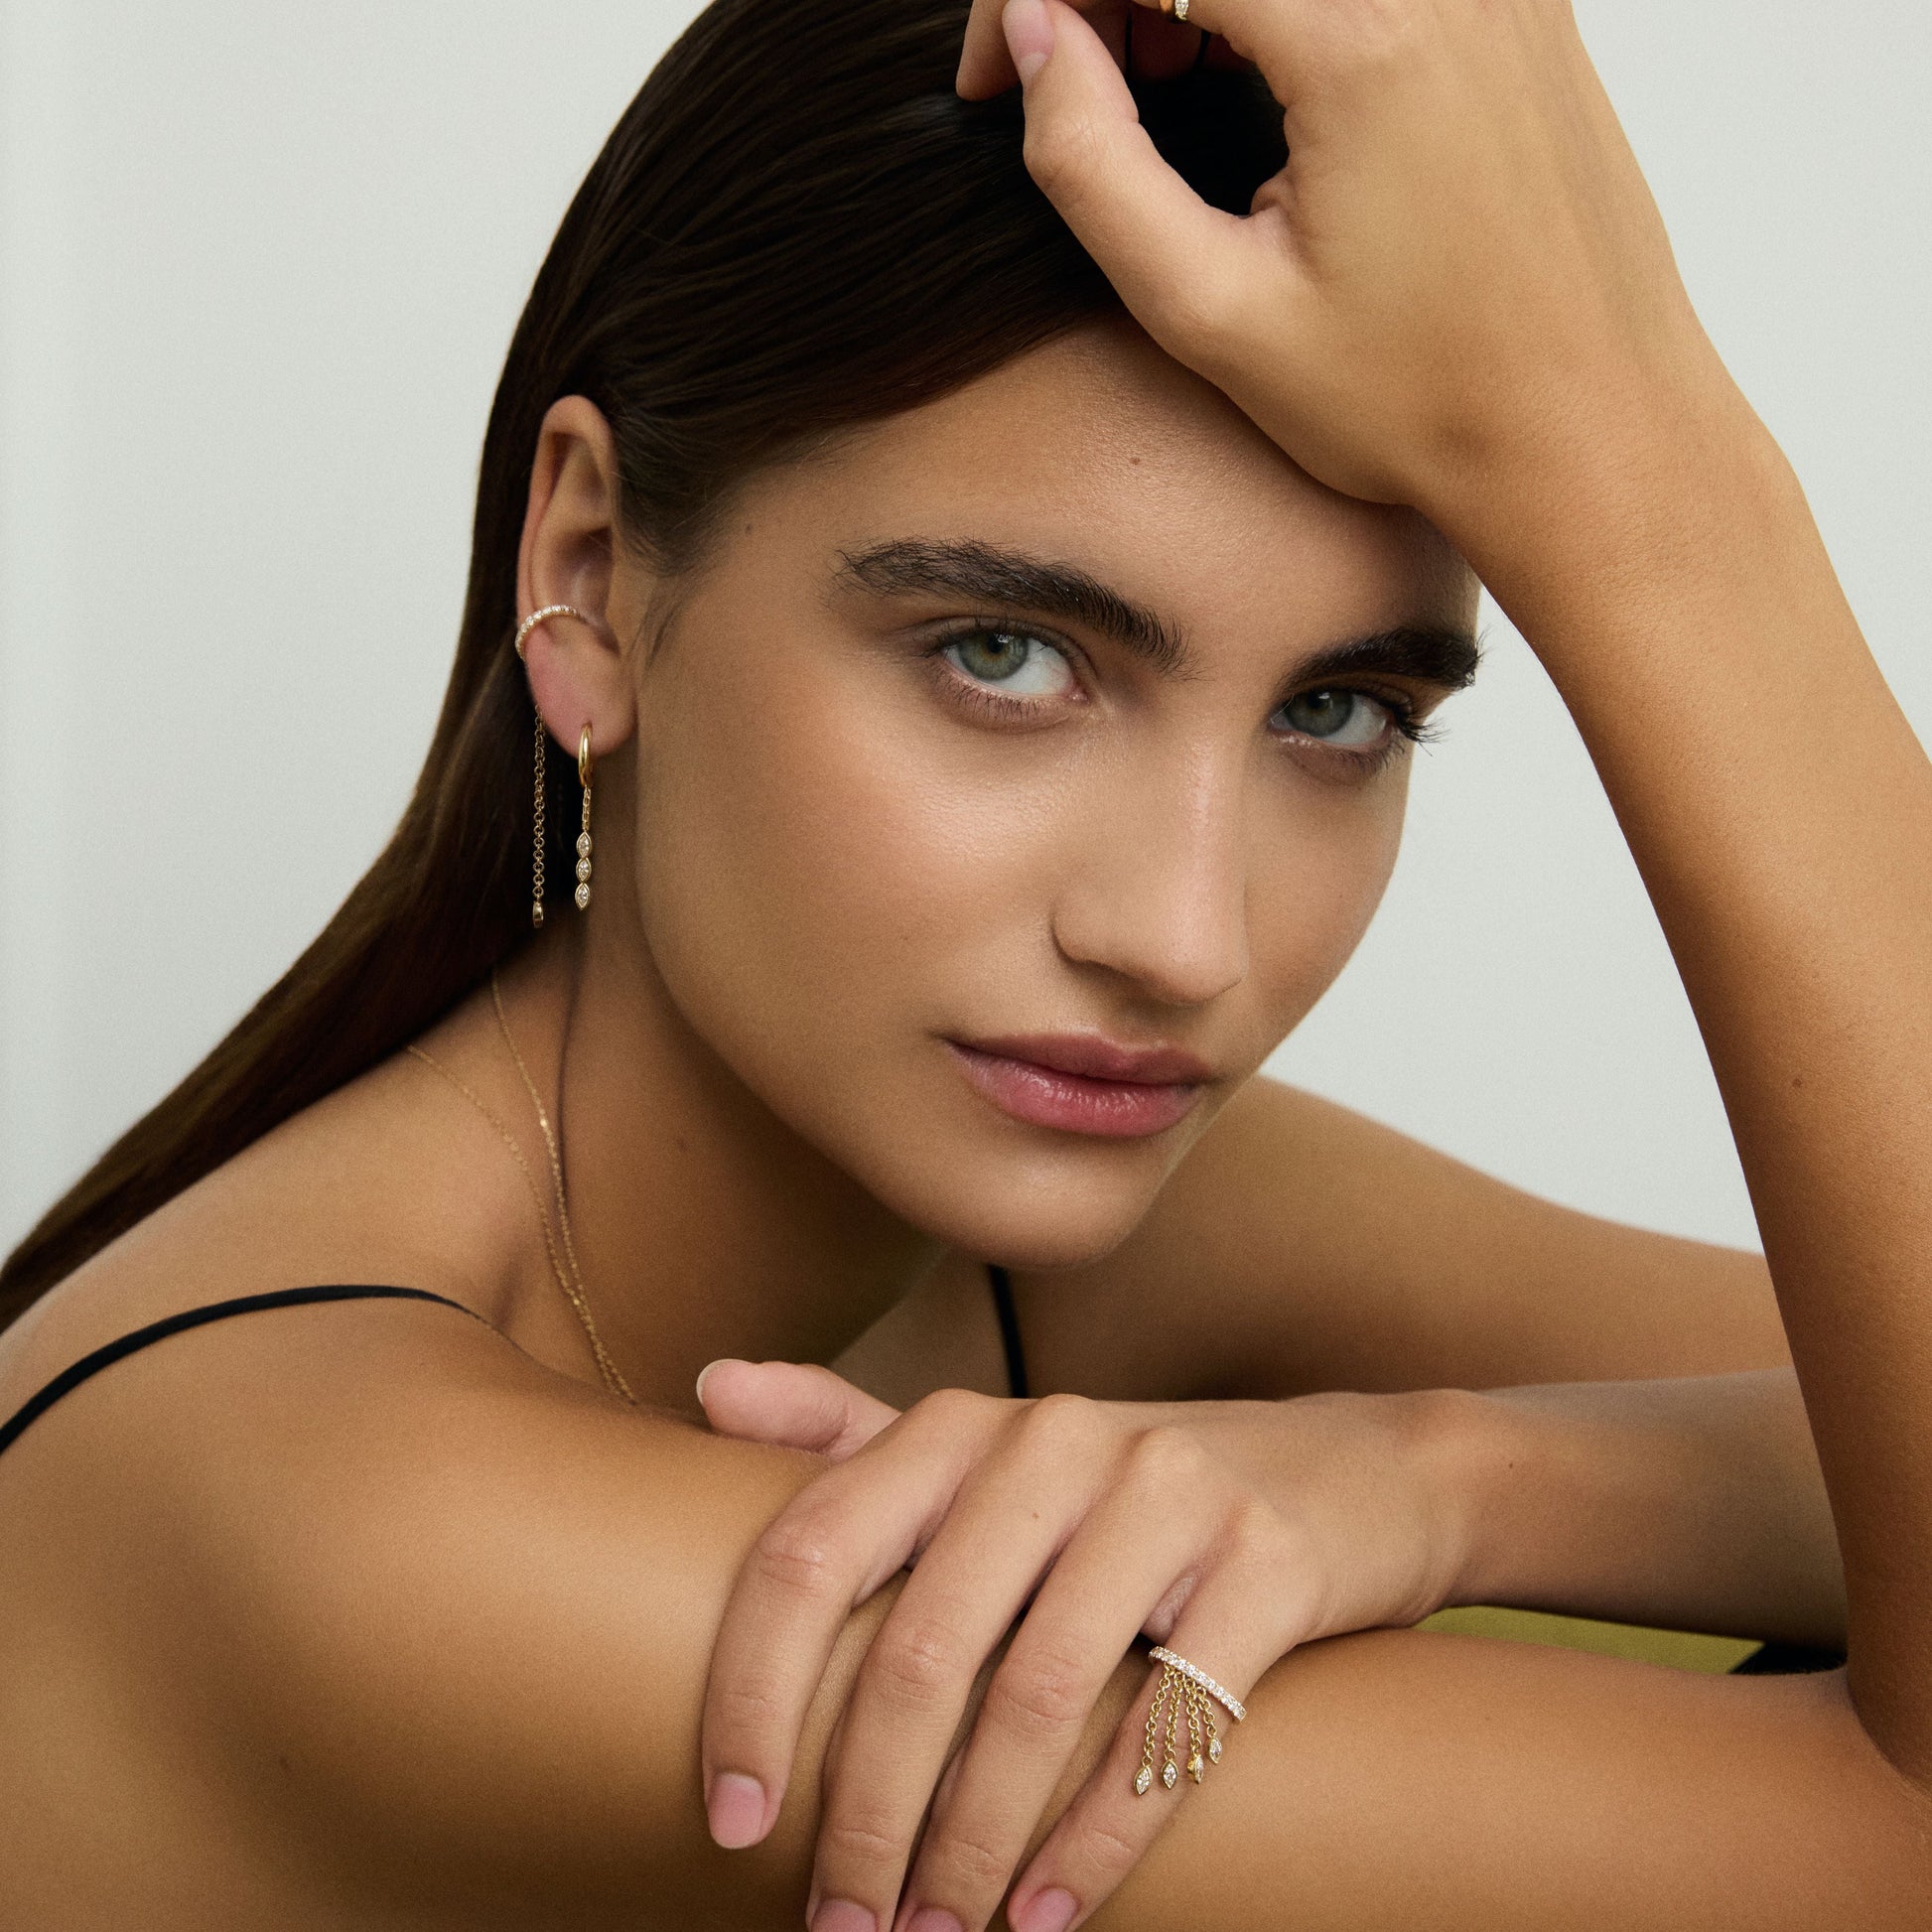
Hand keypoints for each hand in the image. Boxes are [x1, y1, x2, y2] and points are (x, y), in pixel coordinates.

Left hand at [697, 1361, 1469, 1931]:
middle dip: (866, 1813)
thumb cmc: (1132, 1489)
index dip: (749, 1690)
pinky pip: (1166, 1721)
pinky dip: (1100, 1838)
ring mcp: (1168, 1491)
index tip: (729, 1821)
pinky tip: (1050, 1914)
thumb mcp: (992, 1449)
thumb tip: (709, 1387)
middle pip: (921, 1649)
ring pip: (1037, 1696)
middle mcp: (1054, 1437)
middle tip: (841, 1926)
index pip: (811, 1551)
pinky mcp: (1268, 1558)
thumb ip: (850, 1431)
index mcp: (962, 1421)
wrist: (1355, 1471)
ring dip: (972, 1847)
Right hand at [958, 0, 1736, 560]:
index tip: (994, 82)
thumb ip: (1094, 166)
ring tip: (1162, 89)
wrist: (1594, 435)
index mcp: (1366, 35)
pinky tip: (1255, 87)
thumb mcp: (1214, 316)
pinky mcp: (1520, 2)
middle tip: (1079, 88)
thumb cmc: (1420, 404)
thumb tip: (1034, 37)